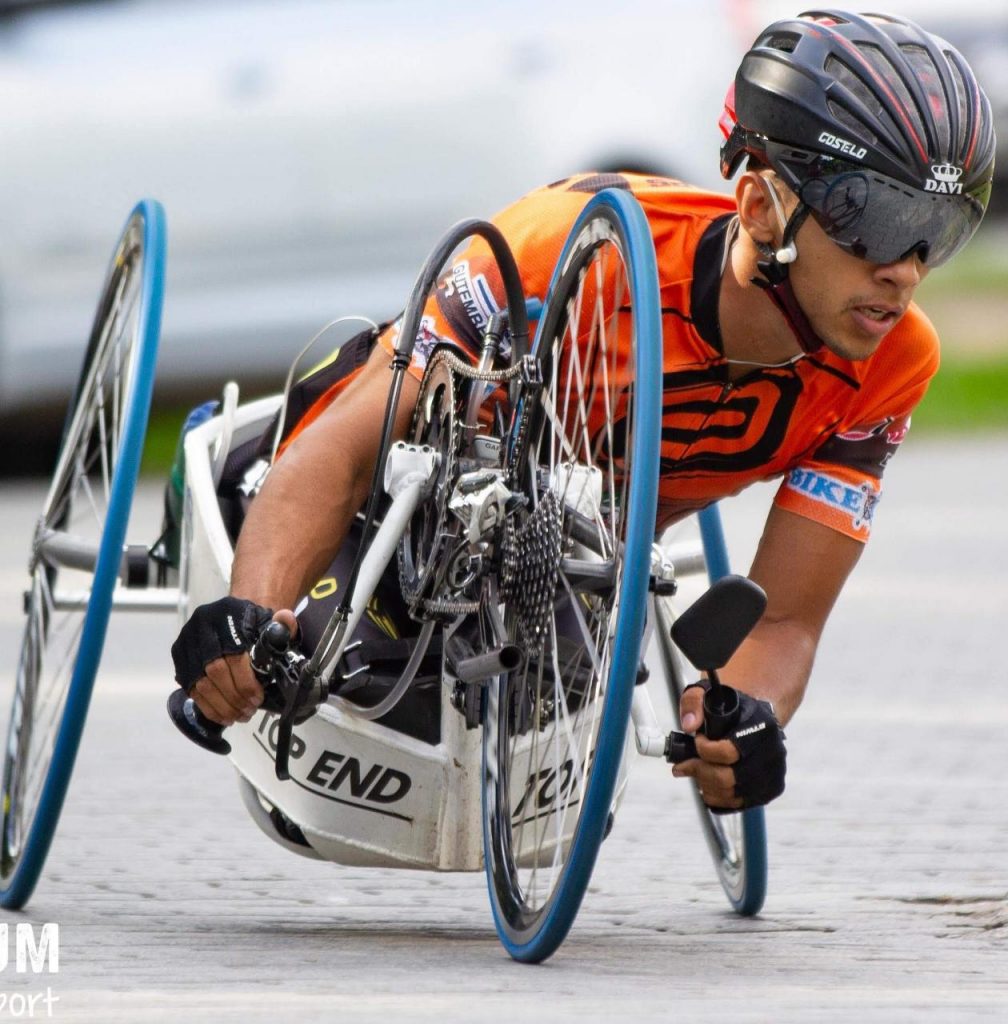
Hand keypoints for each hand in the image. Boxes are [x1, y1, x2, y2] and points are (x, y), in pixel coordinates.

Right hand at [170, 598, 296, 726]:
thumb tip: (286, 621)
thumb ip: (282, 624)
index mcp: (226, 613)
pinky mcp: (179, 658)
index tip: (258, 698)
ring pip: (200, 683)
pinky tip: (224, 716)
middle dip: (233, 697)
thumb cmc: (252, 621)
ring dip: (221, 706)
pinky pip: (191, 689)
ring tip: (239, 716)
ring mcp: (186, 642)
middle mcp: (201, 626)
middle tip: (249, 711)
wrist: (231, 614)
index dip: (245, 681)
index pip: (233, 654)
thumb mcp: (270, 619)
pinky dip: (208, 707)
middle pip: (214, 671)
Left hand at [672, 682, 785, 811]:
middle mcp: (772, 754)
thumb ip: (693, 702)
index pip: (726, 752)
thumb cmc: (732, 706)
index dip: (702, 749)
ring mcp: (773, 774)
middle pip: (726, 778)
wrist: (759, 717)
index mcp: (761, 727)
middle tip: (685, 764)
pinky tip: (708, 782)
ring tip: (696, 771)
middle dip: (698, 771)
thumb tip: (688, 725)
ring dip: (705, 785)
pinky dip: (717, 797)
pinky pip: (737, 804)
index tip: (697, 739)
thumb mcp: (709, 693)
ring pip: (730, 795)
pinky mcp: (770, 790)